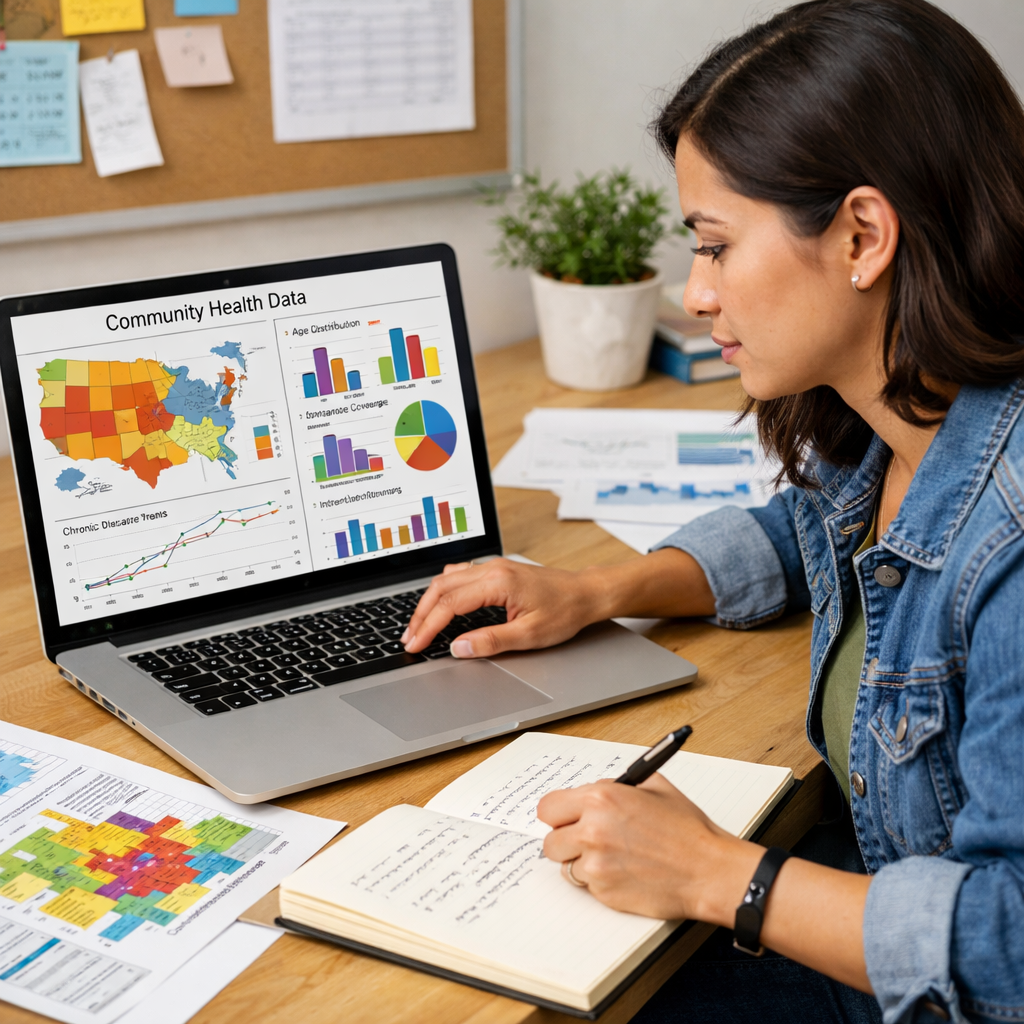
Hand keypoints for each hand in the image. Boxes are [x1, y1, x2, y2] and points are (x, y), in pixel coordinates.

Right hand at [402, 558, 605, 657]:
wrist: (585, 592)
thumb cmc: (564, 611)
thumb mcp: (530, 635)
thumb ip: (491, 641)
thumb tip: (458, 648)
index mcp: (497, 582)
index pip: (450, 604)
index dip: (428, 627)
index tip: (415, 645)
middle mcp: (491, 569)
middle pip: (441, 588)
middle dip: (421, 615)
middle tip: (409, 639)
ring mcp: (492, 566)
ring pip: (447, 579)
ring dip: (429, 602)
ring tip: (419, 626)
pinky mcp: (495, 570)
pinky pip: (459, 575)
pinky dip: (443, 591)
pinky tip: (439, 604)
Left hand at [538, 775, 759, 922]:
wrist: (708, 869)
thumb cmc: (687, 829)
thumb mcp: (653, 786)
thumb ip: (617, 785)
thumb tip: (594, 788)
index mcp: (600, 798)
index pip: (548, 807)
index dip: (558, 814)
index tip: (565, 819)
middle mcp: (592, 830)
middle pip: (550, 841)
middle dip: (566, 840)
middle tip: (586, 840)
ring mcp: (596, 864)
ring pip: (566, 866)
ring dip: (582, 862)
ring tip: (611, 856)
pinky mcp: (604, 891)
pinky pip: (586, 885)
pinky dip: (599, 881)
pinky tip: (623, 871)